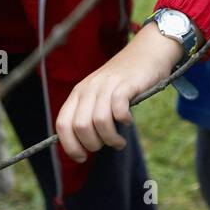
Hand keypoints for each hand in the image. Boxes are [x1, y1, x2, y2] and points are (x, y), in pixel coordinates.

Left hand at [55, 23, 182, 162]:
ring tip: (119, 142)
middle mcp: (89, 88)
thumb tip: (82, 145)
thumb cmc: (122, 81)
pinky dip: (123, 121)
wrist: (146, 52)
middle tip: (105, 145)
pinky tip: (128, 121)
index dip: (69, 145)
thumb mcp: (98, 95)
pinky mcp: (126, 84)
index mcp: (78, 93)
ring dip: (111, 139)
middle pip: (80, 127)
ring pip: (99, 121)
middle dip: (93, 144)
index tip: (82, 157)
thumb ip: (88, 114)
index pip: (62, 124)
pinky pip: (118, 109)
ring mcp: (107, 85)